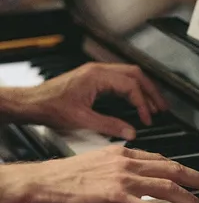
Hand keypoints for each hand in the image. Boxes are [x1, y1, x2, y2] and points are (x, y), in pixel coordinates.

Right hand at [0, 146, 198, 202]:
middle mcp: (127, 163)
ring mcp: (123, 180)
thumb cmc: (62, 179)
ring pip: (168, 188)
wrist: (40, 185)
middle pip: (173, 169)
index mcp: (122, 153)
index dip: (185, 167)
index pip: (162, 159)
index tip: (198, 175)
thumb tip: (135, 181)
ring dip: (190, 199)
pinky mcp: (116, 199)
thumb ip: (118, 170)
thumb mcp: (95, 165)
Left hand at [18, 62, 167, 137]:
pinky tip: (136, 102)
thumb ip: (110, 126)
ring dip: (143, 90)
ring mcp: (96, 73)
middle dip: (151, 92)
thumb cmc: (50, 107)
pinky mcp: (94, 79)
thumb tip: (131, 132)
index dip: (143, 103)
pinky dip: (132, 91)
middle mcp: (98, 70)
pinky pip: (120, 80)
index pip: (131, 86)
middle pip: (135, 75)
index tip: (148, 118)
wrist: (32, 103)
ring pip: (129, 75)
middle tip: (162, 108)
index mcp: (97, 76)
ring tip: (155, 106)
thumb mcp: (83, 120)